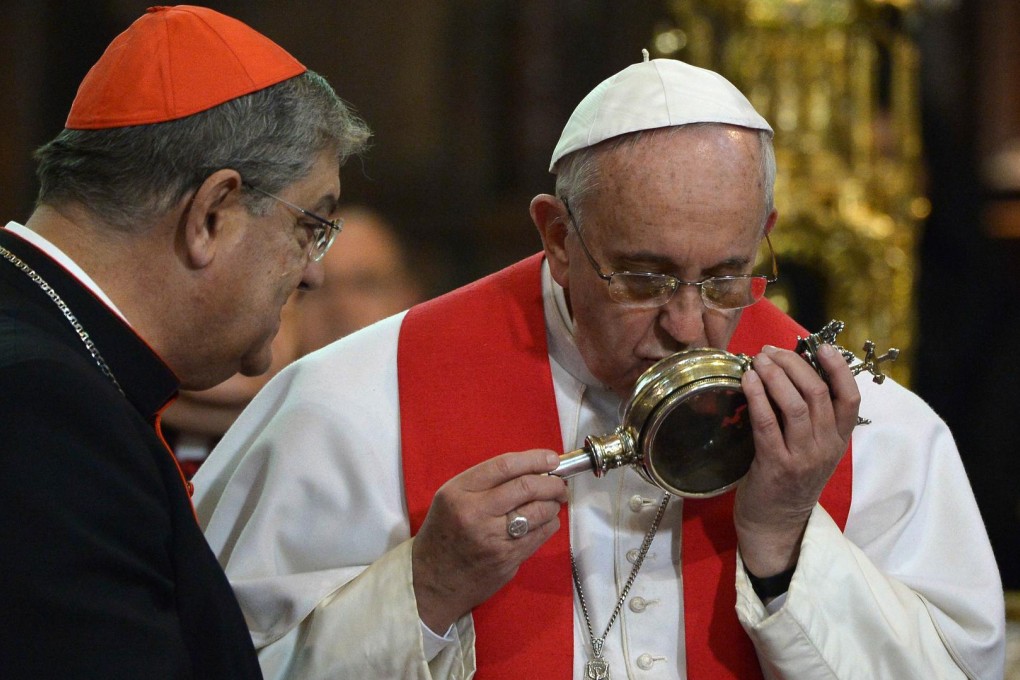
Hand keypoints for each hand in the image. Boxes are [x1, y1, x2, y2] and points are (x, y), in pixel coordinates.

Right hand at [411, 449, 567, 632]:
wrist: (430, 580)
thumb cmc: (444, 534)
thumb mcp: (451, 498)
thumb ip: (486, 482)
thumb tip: (532, 469)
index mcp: (459, 492)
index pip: (505, 466)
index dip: (534, 459)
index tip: (551, 459)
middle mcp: (475, 513)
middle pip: (527, 487)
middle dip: (552, 482)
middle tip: (559, 483)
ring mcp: (493, 539)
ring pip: (539, 511)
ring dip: (553, 504)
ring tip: (553, 502)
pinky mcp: (507, 559)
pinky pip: (541, 535)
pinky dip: (550, 523)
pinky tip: (545, 521)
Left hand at [734, 343, 859, 576]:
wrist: (776, 525)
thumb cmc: (789, 479)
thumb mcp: (810, 448)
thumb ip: (809, 417)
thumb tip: (789, 372)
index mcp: (839, 440)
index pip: (851, 398)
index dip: (838, 368)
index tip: (821, 346)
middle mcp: (826, 447)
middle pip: (818, 393)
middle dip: (794, 364)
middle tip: (770, 351)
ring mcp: (803, 458)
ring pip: (796, 404)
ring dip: (775, 376)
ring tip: (758, 359)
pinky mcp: (776, 466)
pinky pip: (767, 423)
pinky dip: (757, 397)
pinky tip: (747, 381)